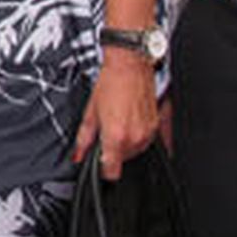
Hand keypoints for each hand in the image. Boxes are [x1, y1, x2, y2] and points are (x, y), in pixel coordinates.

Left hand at [74, 48, 158, 179]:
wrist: (129, 66)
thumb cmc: (110, 84)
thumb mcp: (91, 112)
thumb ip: (83, 139)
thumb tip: (78, 155)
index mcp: (116, 137)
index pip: (112, 171)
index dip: (103, 169)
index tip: (100, 163)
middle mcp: (135, 138)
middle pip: (123, 159)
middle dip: (113, 150)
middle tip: (107, 131)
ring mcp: (148, 133)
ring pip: (135, 151)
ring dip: (126, 143)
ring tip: (118, 121)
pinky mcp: (157, 126)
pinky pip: (148, 141)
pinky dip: (138, 136)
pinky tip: (130, 121)